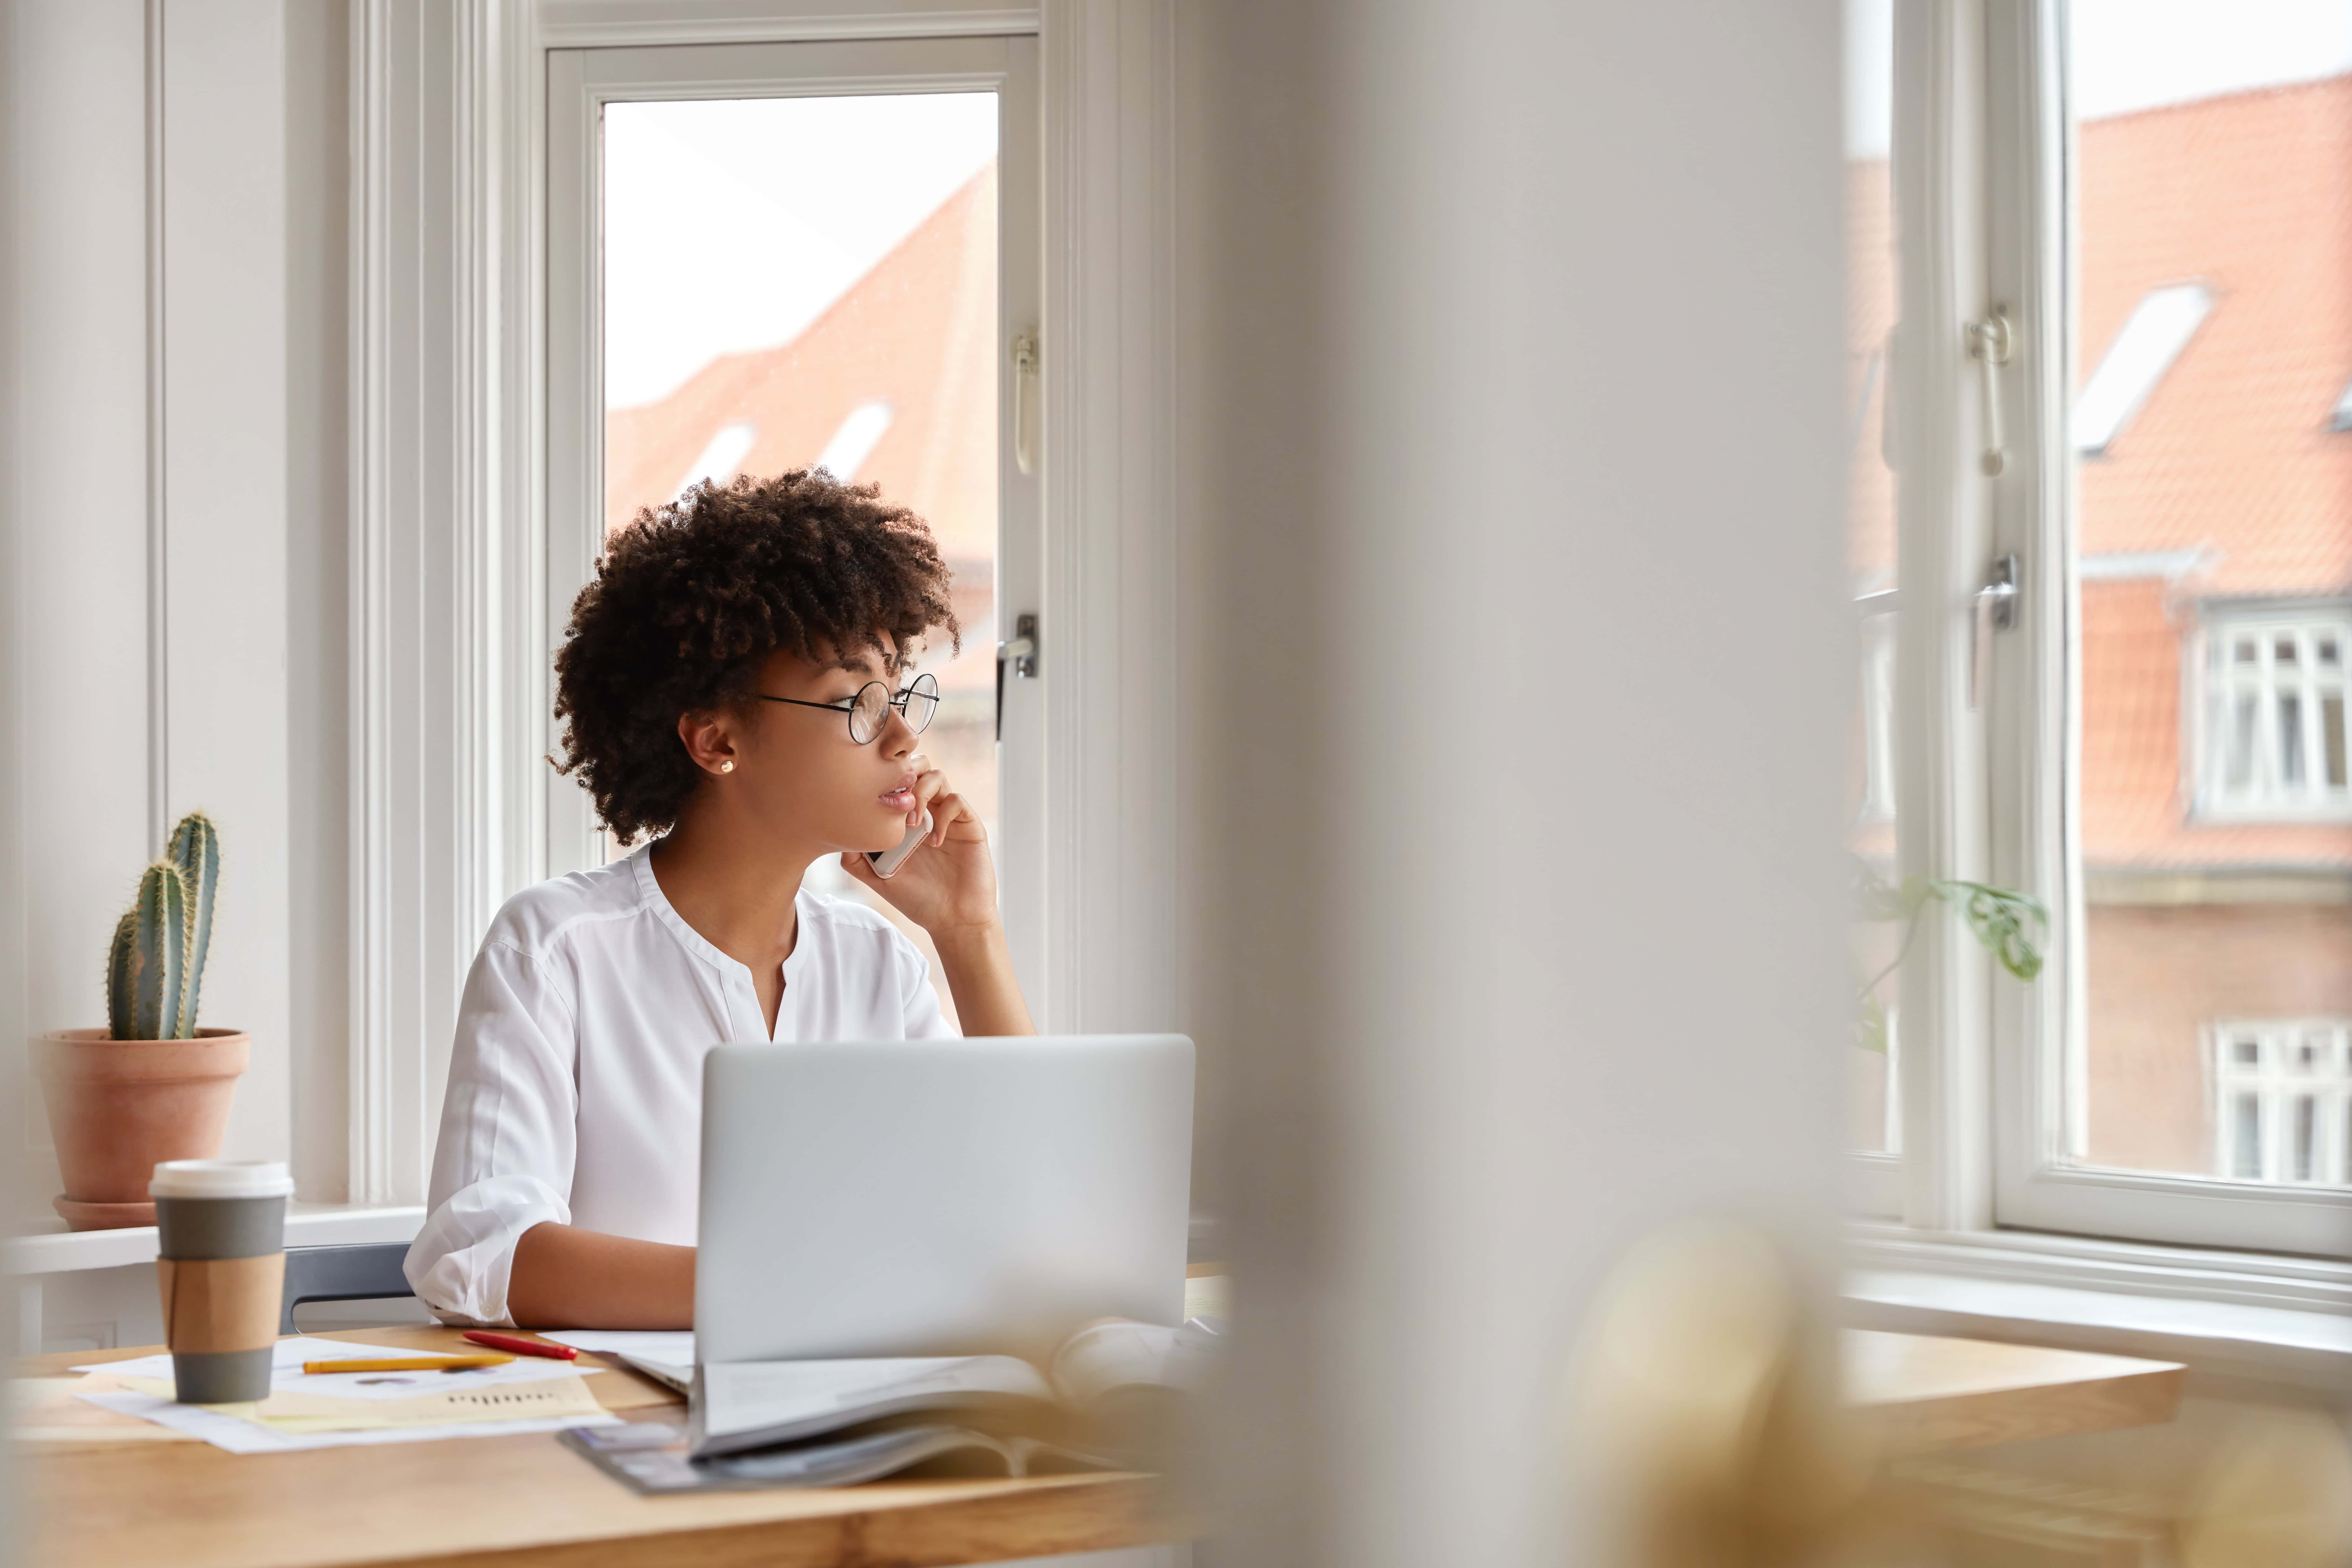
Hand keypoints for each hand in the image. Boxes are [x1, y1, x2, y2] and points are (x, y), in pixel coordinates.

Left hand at [840, 756, 999, 935]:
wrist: (952, 920)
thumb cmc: (918, 899)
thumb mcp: (879, 879)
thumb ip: (857, 860)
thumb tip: (838, 836)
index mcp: (906, 818)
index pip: (896, 780)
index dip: (884, 779)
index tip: (873, 800)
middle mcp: (928, 811)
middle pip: (918, 766)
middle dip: (905, 774)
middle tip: (896, 801)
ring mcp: (949, 816)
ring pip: (937, 776)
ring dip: (921, 793)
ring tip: (913, 824)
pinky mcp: (969, 825)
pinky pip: (957, 801)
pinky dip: (942, 815)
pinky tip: (934, 841)